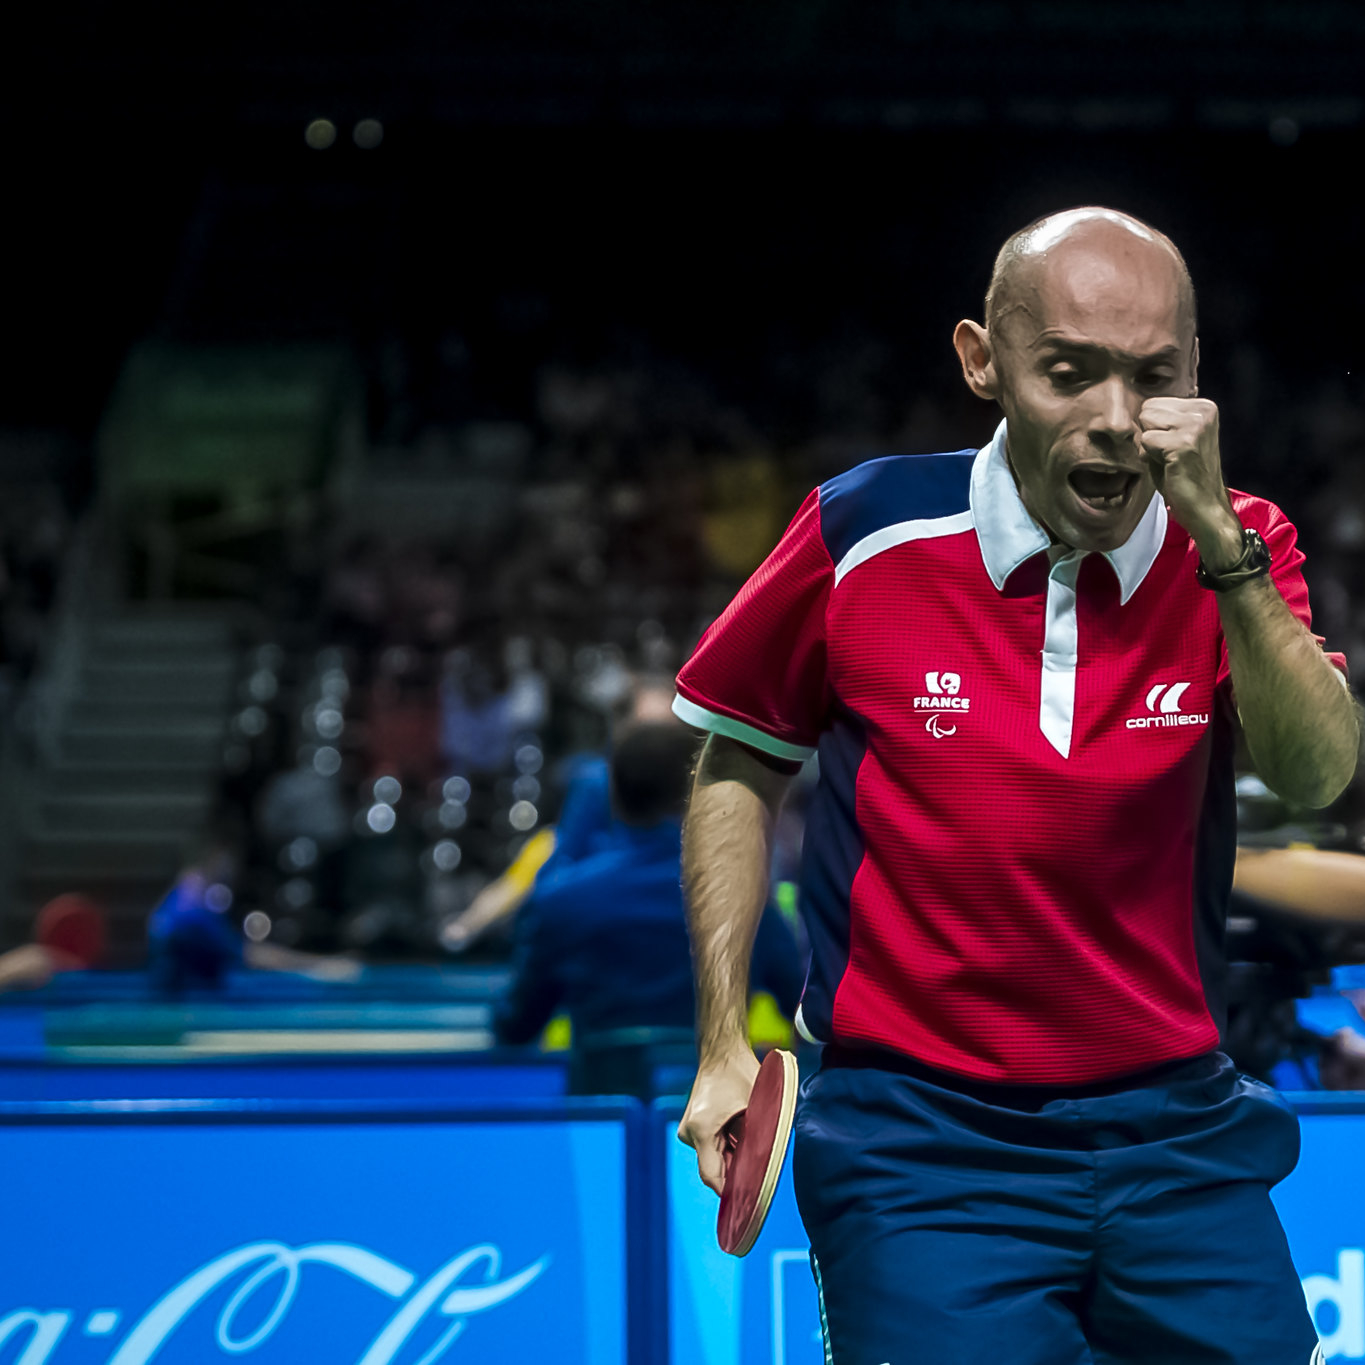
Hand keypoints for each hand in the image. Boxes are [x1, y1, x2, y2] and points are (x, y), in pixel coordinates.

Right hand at [676, 1045, 759, 1194]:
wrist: (721, 1052)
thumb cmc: (740, 1072)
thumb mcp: (757, 1104)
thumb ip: (761, 1135)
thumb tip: (770, 1164)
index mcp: (701, 1129)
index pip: (713, 1176)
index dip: (731, 1192)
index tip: (749, 1204)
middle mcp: (689, 1133)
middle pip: (715, 1169)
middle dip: (737, 1173)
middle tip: (761, 1174)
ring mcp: (689, 1131)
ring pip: (715, 1159)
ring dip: (734, 1159)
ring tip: (752, 1147)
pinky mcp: (694, 1127)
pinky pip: (712, 1148)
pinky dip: (728, 1149)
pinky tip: (742, 1138)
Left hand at [1138, 397, 1242, 568]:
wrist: (1205, 508)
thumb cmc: (1185, 476)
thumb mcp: (1175, 439)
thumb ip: (1160, 422)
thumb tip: (1134, 411)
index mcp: (1203, 407)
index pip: (1153, 403)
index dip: (1154, 429)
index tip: (1172, 448)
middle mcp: (1203, 411)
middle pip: (1147, 409)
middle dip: (1150, 434)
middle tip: (1168, 455)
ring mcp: (1195, 425)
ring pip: (1145, 423)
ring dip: (1150, 446)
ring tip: (1169, 460)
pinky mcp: (1184, 443)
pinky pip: (1146, 441)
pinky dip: (1150, 457)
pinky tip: (1169, 468)